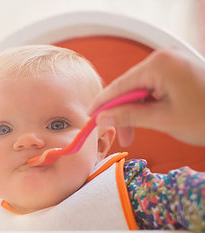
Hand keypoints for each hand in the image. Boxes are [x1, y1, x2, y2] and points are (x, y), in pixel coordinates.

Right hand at [89, 48, 204, 146]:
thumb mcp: (163, 119)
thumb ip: (128, 116)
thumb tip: (103, 118)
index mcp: (160, 64)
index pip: (120, 85)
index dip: (103, 104)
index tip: (90, 118)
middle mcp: (165, 58)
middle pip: (129, 87)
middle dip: (122, 112)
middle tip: (121, 136)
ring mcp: (174, 63)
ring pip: (141, 89)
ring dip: (135, 111)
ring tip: (135, 132)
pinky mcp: (180, 71)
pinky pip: (154, 88)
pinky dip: (148, 105)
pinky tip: (147, 119)